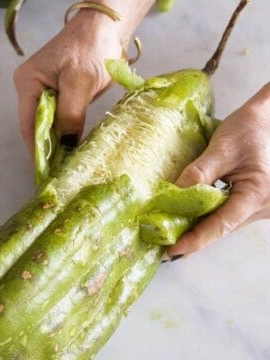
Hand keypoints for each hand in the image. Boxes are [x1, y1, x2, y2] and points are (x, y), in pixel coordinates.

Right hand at [13, 1, 154, 155]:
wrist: (105, 30)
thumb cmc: (90, 50)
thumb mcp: (79, 82)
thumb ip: (70, 114)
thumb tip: (66, 145)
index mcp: (28, 83)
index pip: (29, 123)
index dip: (37, 148)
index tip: (46, 170)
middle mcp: (32, 90)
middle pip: (36, 126)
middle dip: (47, 149)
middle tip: (58, 172)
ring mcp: (46, 93)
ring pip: (49, 125)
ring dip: (57, 143)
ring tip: (65, 166)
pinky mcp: (61, 96)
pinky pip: (60, 119)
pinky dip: (66, 133)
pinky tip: (72, 149)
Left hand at [168, 82, 269, 257]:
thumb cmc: (250, 128)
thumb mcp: (222, 148)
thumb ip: (198, 173)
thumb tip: (171, 196)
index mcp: (257, 194)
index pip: (221, 224)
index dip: (195, 239)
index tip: (173, 252)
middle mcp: (263, 206)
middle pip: (222, 226)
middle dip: (193, 236)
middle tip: (165, 245)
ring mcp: (262, 206)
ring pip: (225, 221)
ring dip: (200, 226)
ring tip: (173, 232)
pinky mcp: (256, 201)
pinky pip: (229, 213)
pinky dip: (209, 216)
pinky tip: (191, 218)